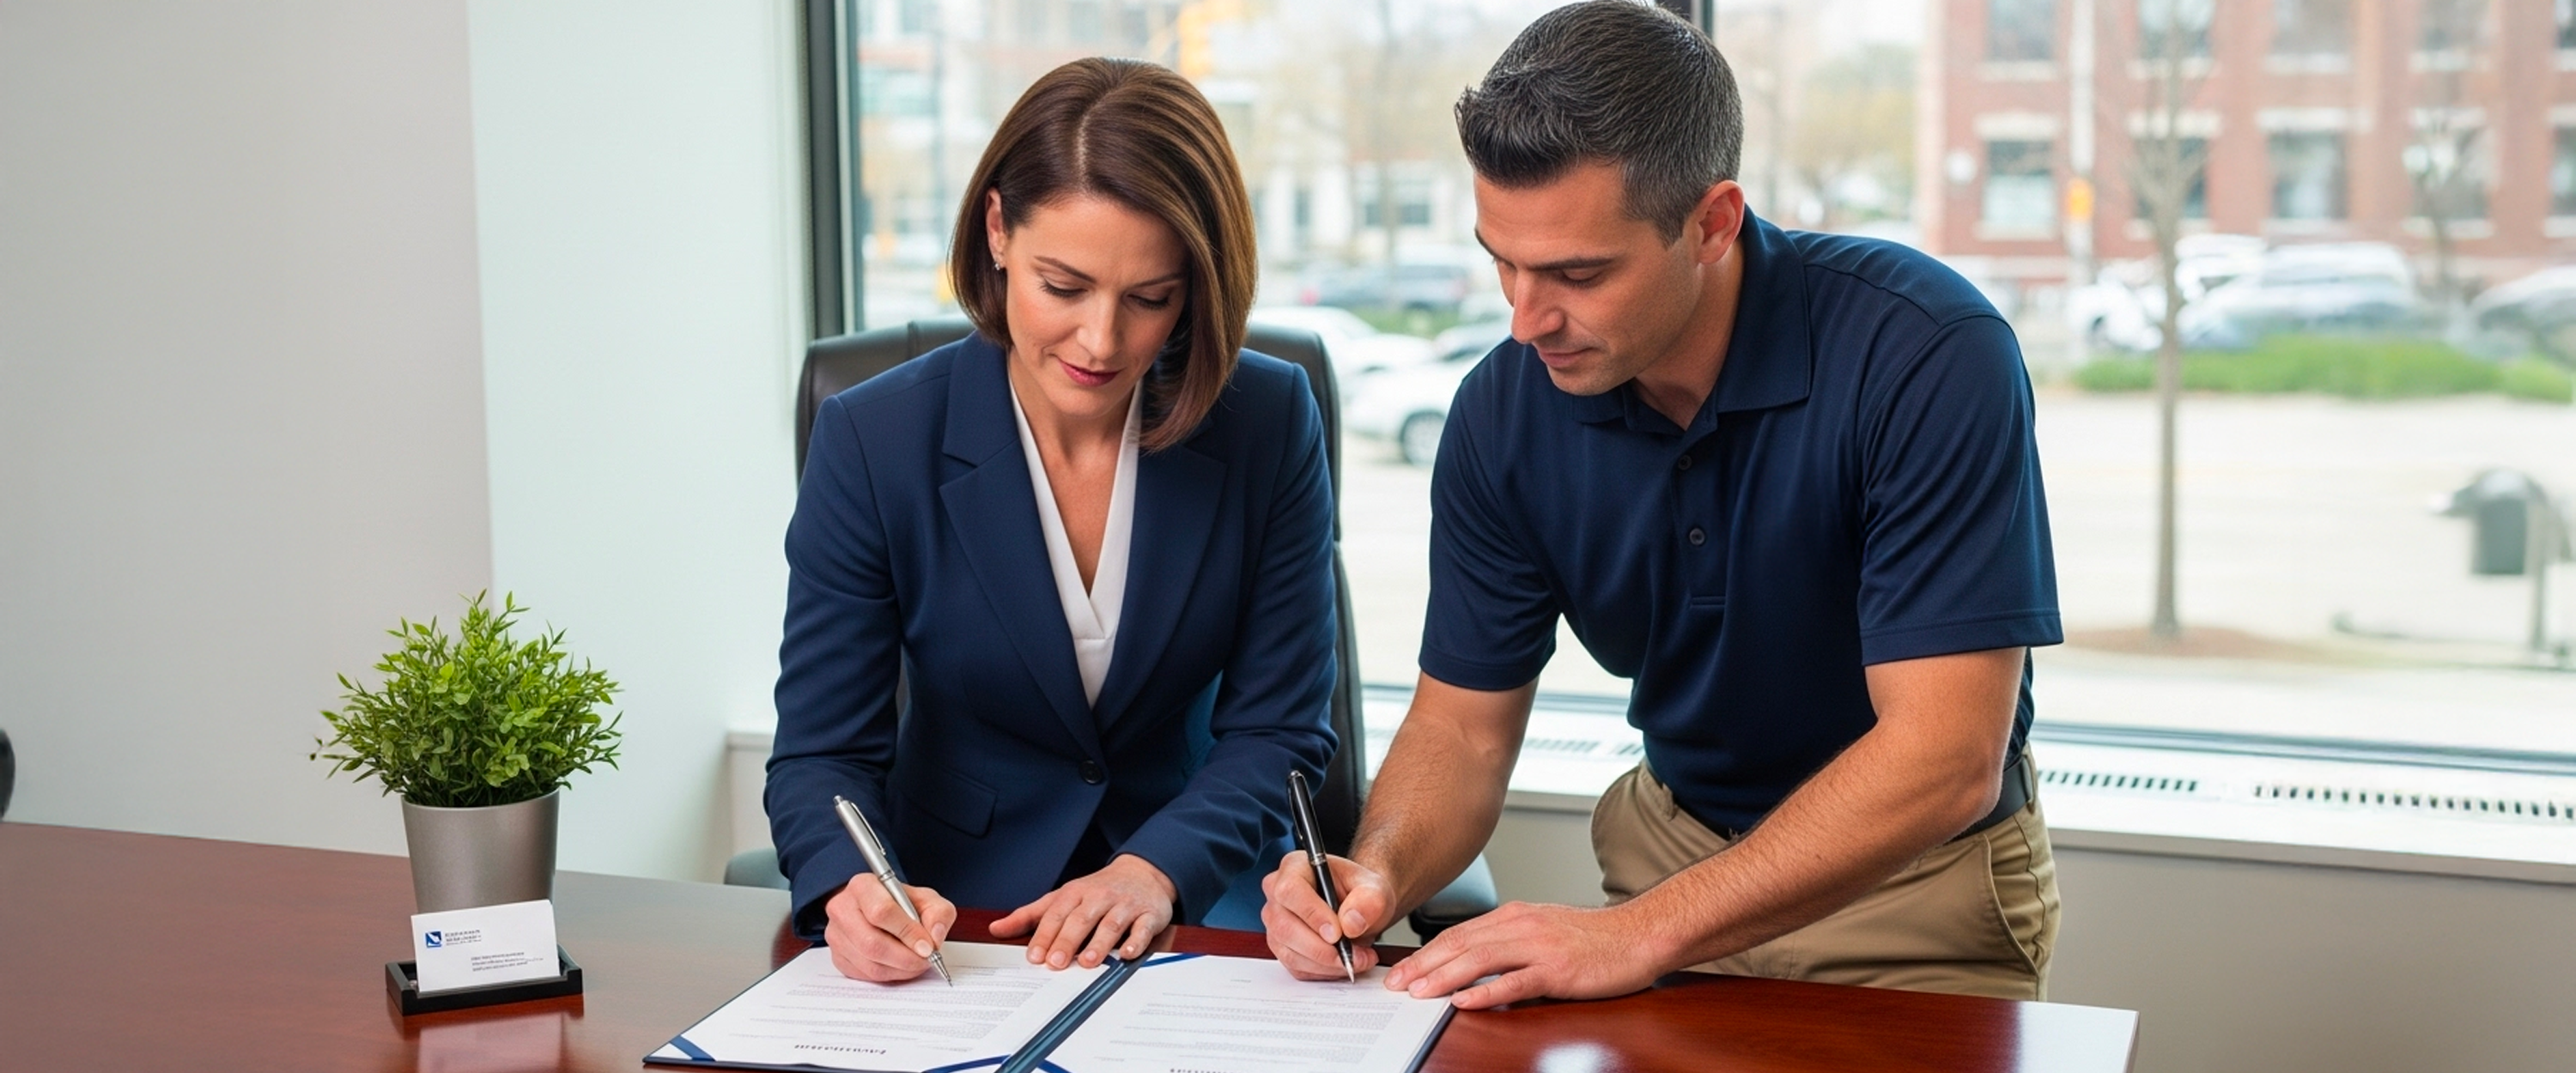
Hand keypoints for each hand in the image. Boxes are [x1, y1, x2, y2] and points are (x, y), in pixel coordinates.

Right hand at [823, 873, 957, 982]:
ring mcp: (836, 934)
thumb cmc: (901, 903)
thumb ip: (938, 913)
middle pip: (872, 943)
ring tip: (916, 963)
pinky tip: (900, 967)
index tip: (927, 946)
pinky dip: (888, 976)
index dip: (908, 932)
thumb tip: (935, 936)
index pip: (882, 912)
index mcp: (863, 886)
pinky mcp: (837, 956)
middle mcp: (842, 909)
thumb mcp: (926, 899)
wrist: (881, 911)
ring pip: (869, 963)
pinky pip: (864, 975)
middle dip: (905, 958)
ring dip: (899, 970)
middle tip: (925, 960)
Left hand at [990, 854, 1175, 969]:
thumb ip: (1031, 915)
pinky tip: (1128, 954)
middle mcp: (1100, 897)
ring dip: (1100, 943)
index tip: (1035, 956)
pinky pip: (1143, 928)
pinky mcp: (1149, 914)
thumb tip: (997, 928)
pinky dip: (1137, 941)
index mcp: (1076, 893)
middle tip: (1056, 962)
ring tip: (1088, 962)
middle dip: (1068, 941)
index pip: (1057, 914)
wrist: (1143, 872)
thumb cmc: (1098, 890)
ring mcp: (1125, 905)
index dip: (1045, 935)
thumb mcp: (1062, 897)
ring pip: (1111, 924)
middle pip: (1081, 919)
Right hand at [1259, 850, 1394, 979]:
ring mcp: (1276, 923)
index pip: (1290, 890)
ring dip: (1326, 964)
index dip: (1312, 914)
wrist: (1360, 909)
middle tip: (1353, 955)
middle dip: (1322, 949)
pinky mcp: (1282, 947)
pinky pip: (1296, 967)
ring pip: (1289, 952)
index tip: (1337, 933)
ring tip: (1356, 959)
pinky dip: (1322, 972)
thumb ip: (1369, 900)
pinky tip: (1343, 964)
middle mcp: (1277, 894)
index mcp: (1295, 867)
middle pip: (1284, 926)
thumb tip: (1350, 924)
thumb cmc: (1361, 893)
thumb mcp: (1376, 889)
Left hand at [1381, 900, 1666, 1008]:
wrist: (1638, 935)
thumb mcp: (1542, 929)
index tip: (1403, 971)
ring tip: (1419, 993)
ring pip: (1480, 960)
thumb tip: (1472, 960)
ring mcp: (1539, 947)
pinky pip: (1515, 982)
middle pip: (1461, 945)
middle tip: (1398, 985)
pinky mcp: (1558, 969)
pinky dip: (1487, 992)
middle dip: (1424, 966)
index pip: (1459, 934)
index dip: (1427, 953)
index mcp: (1515, 916)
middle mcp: (1522, 926)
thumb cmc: (1593, 938)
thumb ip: (1508, 941)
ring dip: (1445, 977)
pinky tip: (1465, 1001)